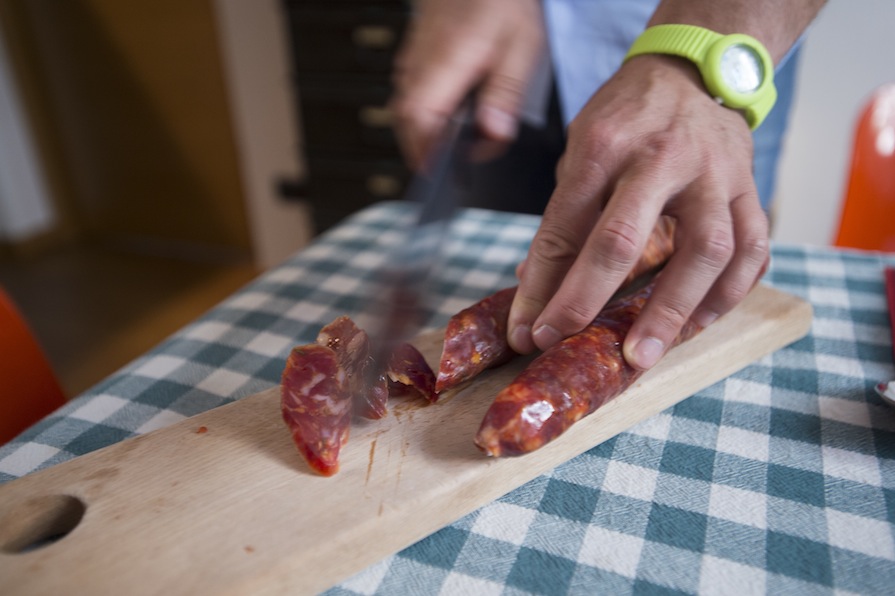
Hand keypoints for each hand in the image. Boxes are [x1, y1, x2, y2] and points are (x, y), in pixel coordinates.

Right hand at [389, 0, 545, 169]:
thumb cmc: (500, 0)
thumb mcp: (521, 46)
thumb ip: (505, 94)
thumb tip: (493, 135)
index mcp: (444, 64)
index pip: (418, 122)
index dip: (426, 154)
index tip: (440, 175)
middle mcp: (419, 65)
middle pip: (405, 124)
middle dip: (426, 152)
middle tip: (453, 167)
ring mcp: (412, 62)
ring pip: (405, 112)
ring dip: (426, 134)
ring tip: (455, 144)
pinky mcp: (414, 59)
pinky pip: (410, 96)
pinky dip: (426, 115)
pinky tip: (451, 116)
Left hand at [508, 55, 769, 368]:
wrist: (694, 71)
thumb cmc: (627, 117)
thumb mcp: (580, 150)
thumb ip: (564, 217)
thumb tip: (534, 288)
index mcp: (604, 146)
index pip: (565, 227)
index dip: (544, 285)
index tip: (530, 330)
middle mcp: (661, 157)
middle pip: (623, 239)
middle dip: (589, 299)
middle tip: (567, 342)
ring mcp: (714, 174)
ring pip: (706, 250)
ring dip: (674, 311)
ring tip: (644, 355)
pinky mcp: (750, 189)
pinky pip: (753, 250)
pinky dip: (728, 294)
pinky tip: (699, 323)